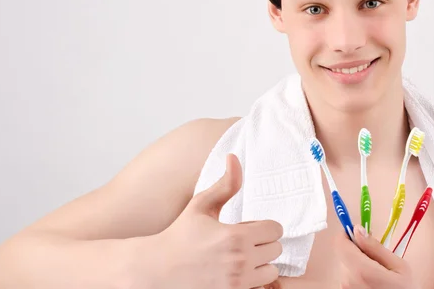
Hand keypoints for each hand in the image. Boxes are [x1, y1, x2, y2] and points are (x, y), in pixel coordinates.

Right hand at [139, 153, 283, 288]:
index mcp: (235, 236)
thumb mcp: (201, 205)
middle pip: (276, 250)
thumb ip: (225, 184)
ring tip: (240, 259)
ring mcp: (237, 284)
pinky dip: (252, 281)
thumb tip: (234, 157)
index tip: (250, 227)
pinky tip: (234, 274)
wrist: (157, 270)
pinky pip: (259, 288)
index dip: (264, 226)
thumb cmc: (180, 235)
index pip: (276, 230)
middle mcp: (240, 262)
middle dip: (263, 244)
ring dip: (260, 265)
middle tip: (243, 243)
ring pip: (271, 271)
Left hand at [336, 225, 419, 288]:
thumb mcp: (398, 266)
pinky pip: (347, 277)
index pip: (339, 243)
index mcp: (361, 270)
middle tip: (375, 257)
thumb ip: (375, 246)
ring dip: (357, 264)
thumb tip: (358, 230)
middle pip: (343, 253)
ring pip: (345, 265)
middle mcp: (347, 280)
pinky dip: (356, 276)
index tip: (357, 233)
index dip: (347, 234)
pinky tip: (371, 282)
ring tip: (376, 273)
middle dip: (357, 251)